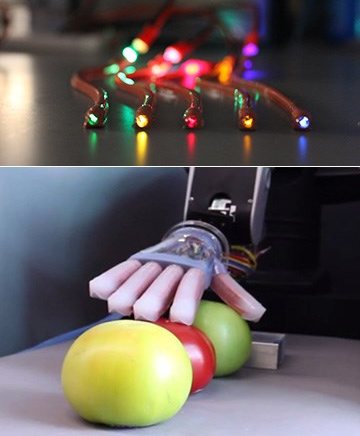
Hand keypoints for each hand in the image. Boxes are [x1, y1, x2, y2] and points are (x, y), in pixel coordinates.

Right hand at [89, 258, 264, 324]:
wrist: (191, 238)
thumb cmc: (204, 265)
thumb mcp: (222, 276)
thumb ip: (235, 294)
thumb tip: (256, 313)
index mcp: (196, 269)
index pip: (191, 284)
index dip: (185, 299)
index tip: (182, 317)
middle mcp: (173, 263)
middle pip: (161, 282)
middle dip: (153, 297)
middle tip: (145, 314)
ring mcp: (153, 261)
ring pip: (139, 275)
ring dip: (128, 290)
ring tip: (118, 305)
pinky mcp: (137, 260)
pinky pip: (122, 268)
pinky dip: (110, 278)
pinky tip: (98, 290)